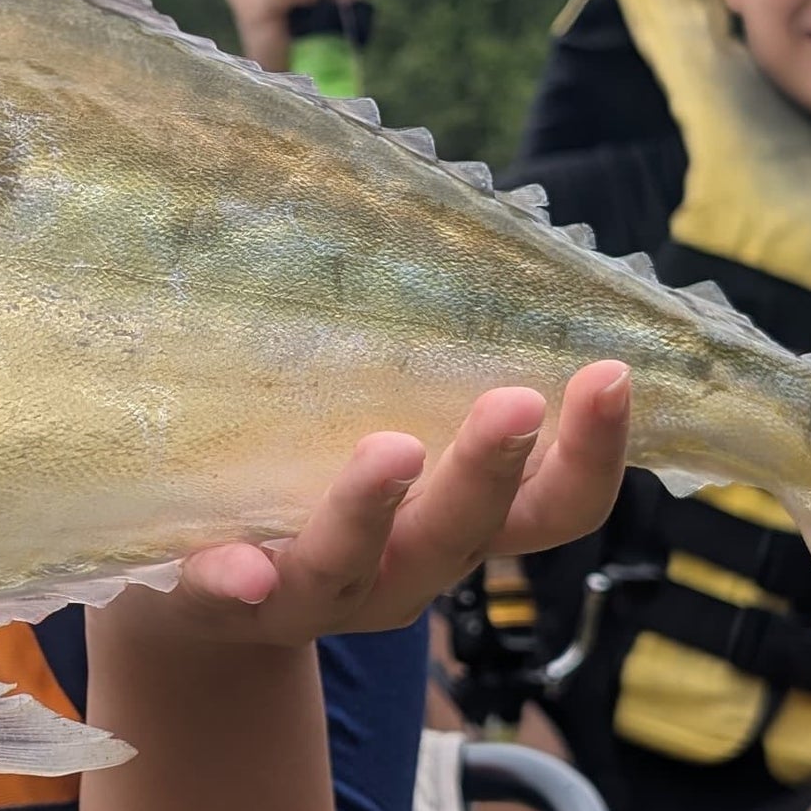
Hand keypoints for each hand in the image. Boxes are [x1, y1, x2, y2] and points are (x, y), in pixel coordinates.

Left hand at [136, 365, 632, 646]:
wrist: (198, 592)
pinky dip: (236, 582)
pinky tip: (244, 570)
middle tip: (517, 402)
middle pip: (464, 535)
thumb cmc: (309, 478)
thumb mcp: (373, 423)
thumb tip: (433, 209)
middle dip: (492, 469)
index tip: (612, 372)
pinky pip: (224, 597)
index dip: (593, 455)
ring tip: (393, 450)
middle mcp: (401, 570)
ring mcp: (312, 594)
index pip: (553, 506)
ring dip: (373, 510)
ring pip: (353, 565)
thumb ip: (415, 361)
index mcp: (454, 525)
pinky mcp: (219, 601)